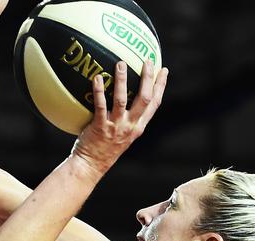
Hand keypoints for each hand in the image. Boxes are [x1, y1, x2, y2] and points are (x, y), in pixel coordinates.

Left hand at [73, 60, 168, 174]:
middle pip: (144, 99)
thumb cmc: (103, 149)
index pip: (154, 104)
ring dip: (122, 80)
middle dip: (148, 78)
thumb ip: (125, 119)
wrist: (91, 165)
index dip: (161, 86)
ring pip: (122, 100)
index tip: (164, 70)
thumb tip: (123, 99)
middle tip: (147, 61)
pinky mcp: (100, 127)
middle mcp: (130, 126)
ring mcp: (116, 126)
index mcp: (138, 127)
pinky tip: (98, 78)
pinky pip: (100, 105)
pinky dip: (99, 91)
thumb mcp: (121, 135)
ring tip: (120, 64)